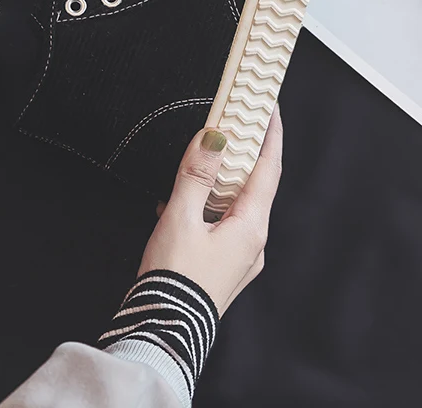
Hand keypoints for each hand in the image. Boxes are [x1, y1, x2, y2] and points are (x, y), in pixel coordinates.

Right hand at [137, 105, 283, 314]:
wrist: (164, 328)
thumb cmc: (174, 277)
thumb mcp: (180, 217)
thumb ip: (196, 175)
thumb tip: (214, 138)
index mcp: (250, 227)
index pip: (268, 169)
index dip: (270, 135)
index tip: (270, 108)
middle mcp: (253, 242)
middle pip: (253, 185)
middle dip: (241, 154)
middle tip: (230, 124)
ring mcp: (240, 257)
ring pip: (235, 205)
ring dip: (219, 181)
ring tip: (196, 163)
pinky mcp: (223, 266)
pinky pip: (221, 224)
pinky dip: (206, 206)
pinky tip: (178, 204)